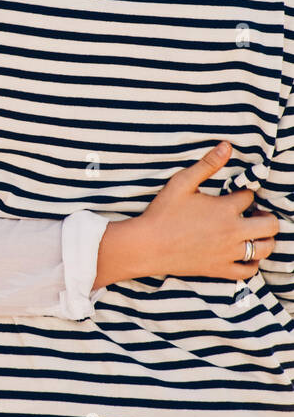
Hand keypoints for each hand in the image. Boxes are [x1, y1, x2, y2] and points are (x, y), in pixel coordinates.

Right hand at [100, 141, 278, 286]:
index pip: (249, 197)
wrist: (146, 246)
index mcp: (225, 209)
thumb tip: (227, 146)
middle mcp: (233, 232)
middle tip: (254, 214)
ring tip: (252, 232)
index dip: (243, 194)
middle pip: (271, 224)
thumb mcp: (181, 183)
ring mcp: (229, 253)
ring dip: (265, 238)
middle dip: (266, 216)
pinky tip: (245, 254)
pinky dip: (253, 262)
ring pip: (266, 247)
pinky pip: (250, 270)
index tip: (233, 195)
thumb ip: (207, 164)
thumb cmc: (162, 213)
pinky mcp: (221, 269)